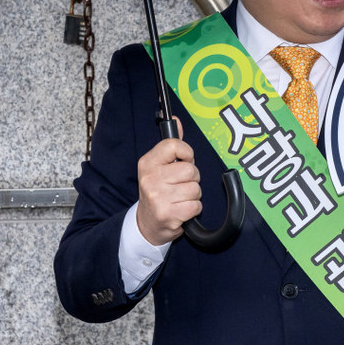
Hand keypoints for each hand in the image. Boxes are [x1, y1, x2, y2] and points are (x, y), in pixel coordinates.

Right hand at [136, 118, 201, 245]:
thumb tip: (176, 120)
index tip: (184, 161)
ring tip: (180, 199)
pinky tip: (182, 210)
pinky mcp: (168, 214)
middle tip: (180, 185)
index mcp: (147, 163)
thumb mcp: (158, 167)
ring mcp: (158, 197)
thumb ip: (171, 145)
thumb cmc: (158, 192)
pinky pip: (196, 205)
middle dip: (192, 179)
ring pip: (196, 188)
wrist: (147, 224)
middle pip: (190, 170)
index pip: (174, 145)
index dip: (187, 153)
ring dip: (193, 195)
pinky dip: (194, 209)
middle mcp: (150, 179)